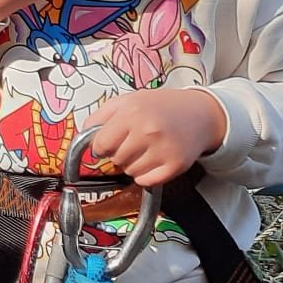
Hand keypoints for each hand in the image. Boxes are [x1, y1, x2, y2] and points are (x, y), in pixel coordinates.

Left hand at [79, 89, 226, 186]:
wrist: (200, 113)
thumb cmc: (160, 106)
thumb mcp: (127, 100)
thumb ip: (100, 116)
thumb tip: (83, 136)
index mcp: (132, 113)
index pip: (100, 144)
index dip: (100, 146)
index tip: (107, 144)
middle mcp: (148, 131)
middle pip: (115, 159)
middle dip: (118, 154)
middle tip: (131, 143)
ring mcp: (164, 149)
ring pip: (130, 172)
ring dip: (132, 165)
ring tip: (145, 149)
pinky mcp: (176, 165)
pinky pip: (146, 181)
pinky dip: (145, 175)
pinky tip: (153, 160)